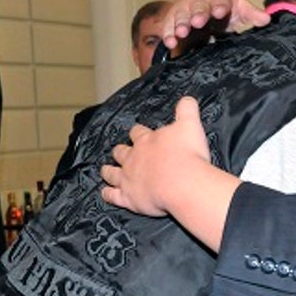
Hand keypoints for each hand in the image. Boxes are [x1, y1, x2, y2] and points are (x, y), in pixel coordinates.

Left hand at [101, 97, 211, 216]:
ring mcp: (129, 178)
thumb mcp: (191, 125)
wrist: (183, 183)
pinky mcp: (129, 198)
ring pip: (113, 173)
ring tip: (104, 170)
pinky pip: (113, 196)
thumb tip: (187, 98)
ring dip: (108, 171)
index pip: (138, 132)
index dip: (137, 132)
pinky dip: (108, 194)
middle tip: (119, 151)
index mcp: (147, 140)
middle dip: (120, 151)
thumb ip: (187, 109)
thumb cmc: (188, 155)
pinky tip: (104, 193)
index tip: (137, 132)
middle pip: (121, 152)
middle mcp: (134, 158)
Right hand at [161, 0, 268, 49]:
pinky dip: (168, 34)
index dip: (220, 6)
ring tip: (182, 33)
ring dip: (181, 24)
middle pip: (197, 6)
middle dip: (197, 13)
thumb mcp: (238, 10)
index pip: (219, 0)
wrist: (204, 10)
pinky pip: (169, 26)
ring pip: (181, 15)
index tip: (221, 12)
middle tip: (198, 22)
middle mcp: (199, 1)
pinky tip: (170, 43)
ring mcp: (185, 10)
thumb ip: (251, 15)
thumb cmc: (223, 9)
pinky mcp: (173, 21)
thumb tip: (267, 19)